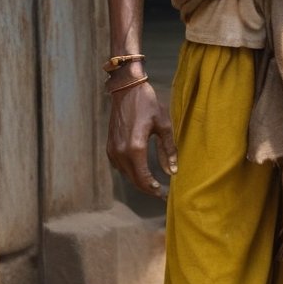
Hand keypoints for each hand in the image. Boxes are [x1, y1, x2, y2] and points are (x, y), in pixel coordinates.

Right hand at [106, 82, 176, 196]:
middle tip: (161, 193)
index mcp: (135, 147)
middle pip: (133, 180)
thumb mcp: (164, 126)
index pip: (143, 178)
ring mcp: (112, 149)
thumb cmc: (148, 104)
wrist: (126, 89)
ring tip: (153, 184)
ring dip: (138, 181)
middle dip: (147, 189)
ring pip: (125, 174)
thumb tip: (173, 171)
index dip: (154, 189)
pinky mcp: (109, 146)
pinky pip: (119, 166)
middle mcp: (121, 152)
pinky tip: (139, 171)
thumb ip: (168, 150)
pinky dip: (129, 172)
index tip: (164, 194)